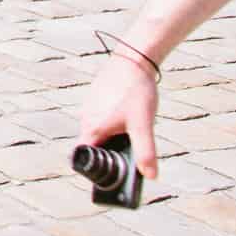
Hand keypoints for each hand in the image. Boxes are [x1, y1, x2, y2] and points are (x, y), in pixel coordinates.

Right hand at [76, 50, 160, 179]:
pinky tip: (128, 114)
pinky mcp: (96, 97)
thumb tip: (151, 176)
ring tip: (131, 131)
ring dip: (111, 136)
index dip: (95, 167)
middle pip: (92, 144)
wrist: (133, 60)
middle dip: (108, 152)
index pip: (85, 156)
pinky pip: (100, 116)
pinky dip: (112, 121)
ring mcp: (90, 106)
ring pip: (97, 129)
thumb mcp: (144, 125)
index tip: (107, 174)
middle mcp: (87, 118)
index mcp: (94, 128)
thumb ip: (146, 152)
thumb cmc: (136, 92)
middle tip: (128, 153)